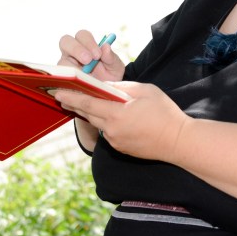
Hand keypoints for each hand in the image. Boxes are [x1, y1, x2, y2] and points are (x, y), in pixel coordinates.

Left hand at [55, 82, 189, 162]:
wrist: (179, 142)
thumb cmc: (165, 113)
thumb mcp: (145, 91)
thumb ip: (123, 88)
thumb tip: (107, 88)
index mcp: (116, 114)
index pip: (87, 103)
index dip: (71, 97)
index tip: (57, 91)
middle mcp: (112, 130)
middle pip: (88, 115)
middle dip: (75, 104)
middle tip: (62, 95)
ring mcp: (116, 141)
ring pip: (98, 123)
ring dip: (90, 113)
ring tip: (83, 102)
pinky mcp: (122, 148)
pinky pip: (108, 132)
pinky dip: (105, 122)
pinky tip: (108, 115)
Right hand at [58, 30, 124, 81]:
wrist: (106, 94)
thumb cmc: (110, 76)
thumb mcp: (115, 68)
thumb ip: (111, 57)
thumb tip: (106, 46)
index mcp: (85, 45)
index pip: (82, 35)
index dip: (88, 42)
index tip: (98, 54)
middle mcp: (72, 52)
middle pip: (65, 41)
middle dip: (76, 49)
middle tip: (88, 60)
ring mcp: (64, 66)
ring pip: (61, 61)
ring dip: (73, 67)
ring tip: (86, 76)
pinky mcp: (62, 80)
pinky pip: (60, 78)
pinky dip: (69, 81)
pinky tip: (80, 86)